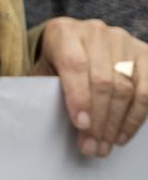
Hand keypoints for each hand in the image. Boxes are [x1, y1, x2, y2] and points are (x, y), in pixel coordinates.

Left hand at [35, 17, 147, 156]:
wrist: (76, 42)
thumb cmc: (55, 63)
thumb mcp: (43, 70)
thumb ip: (46, 89)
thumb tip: (61, 123)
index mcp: (63, 32)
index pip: (74, 65)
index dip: (79, 97)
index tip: (81, 126)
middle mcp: (95, 32)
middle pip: (103, 81)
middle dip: (99, 120)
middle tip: (93, 147)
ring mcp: (123, 40)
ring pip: (126, 88)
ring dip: (117, 123)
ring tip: (106, 145)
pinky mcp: (144, 52)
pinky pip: (147, 90)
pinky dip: (136, 116)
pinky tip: (123, 134)